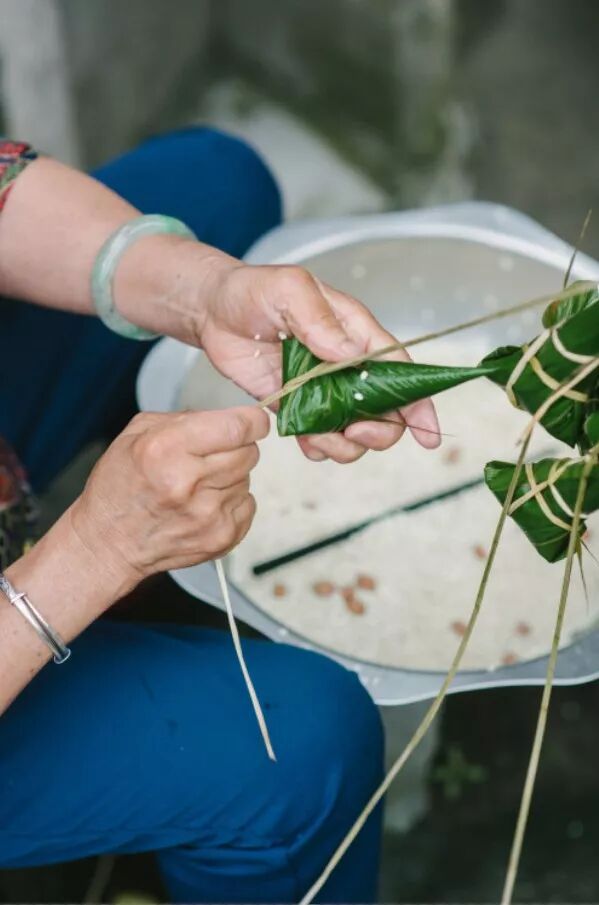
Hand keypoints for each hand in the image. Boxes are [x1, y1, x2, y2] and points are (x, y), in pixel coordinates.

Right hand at [71, 407, 268, 585]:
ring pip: (248, 478)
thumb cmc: (120, 486)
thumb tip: (228, 416)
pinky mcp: (221, 537)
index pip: (237, 427)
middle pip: (249, 452)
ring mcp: (208, 514)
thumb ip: (185, 418)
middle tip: (210, 456)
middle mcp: (189, 483)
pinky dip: (232, 501)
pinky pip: (248, 504)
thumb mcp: (136, 434)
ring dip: (230, 476)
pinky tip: (203, 505)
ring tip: (198, 485)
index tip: (252, 421)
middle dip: (236, 448)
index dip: (252, 421)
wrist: (109, 543)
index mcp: (167, 449)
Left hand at [198, 263, 440, 462]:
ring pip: (355, 433)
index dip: (418, 402)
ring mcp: (324, 391)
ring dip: (345, 446)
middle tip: (353, 432)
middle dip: (379, 432)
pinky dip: (319, 448)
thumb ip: (318, 318)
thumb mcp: (288, 289)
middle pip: (386, 412)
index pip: (399, 370)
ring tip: (318, 438)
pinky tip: (304, 440)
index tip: (426, 433)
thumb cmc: (253, 289)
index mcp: (355, 334)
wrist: (214, 311)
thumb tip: (347, 354)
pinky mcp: (298, 408)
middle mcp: (347, 367)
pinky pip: (320, 439)